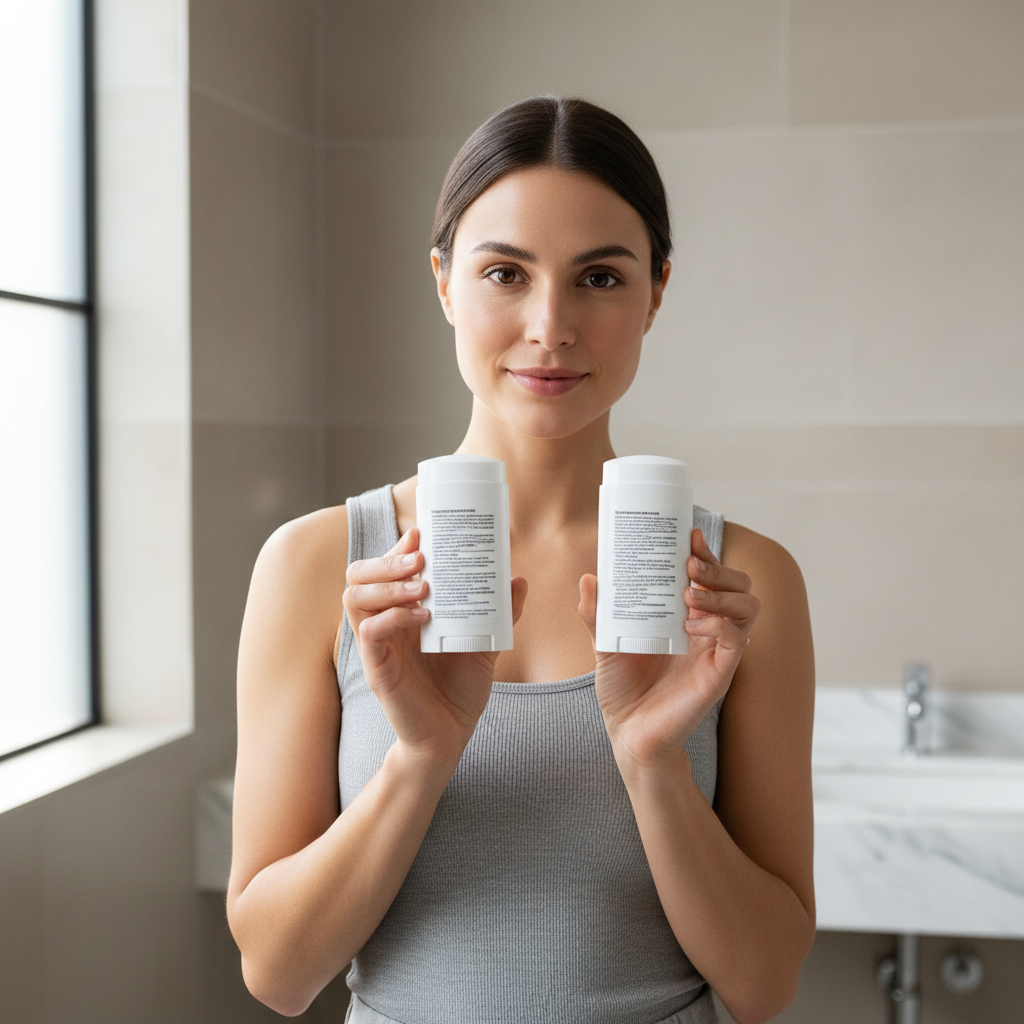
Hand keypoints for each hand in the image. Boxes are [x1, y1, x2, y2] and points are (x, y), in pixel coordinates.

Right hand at [343, 526, 527, 766]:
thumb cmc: (459, 691)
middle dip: (386, 559)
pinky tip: (421, 617)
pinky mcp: (377, 669)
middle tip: (420, 559)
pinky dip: (392, 618)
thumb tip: (517, 580)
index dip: (397, 546)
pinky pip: (369, 633)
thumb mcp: (484, 645)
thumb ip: (499, 613)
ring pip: (354, 598)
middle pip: (359, 576)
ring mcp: (377, 646)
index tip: (421, 532)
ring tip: (423, 587)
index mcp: (401, 613)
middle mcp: (383, 624)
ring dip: (387, 585)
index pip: (383, 569)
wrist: (450, 738)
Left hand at [578, 528, 759, 768]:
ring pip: (748, 607)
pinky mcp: (719, 674)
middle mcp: (709, 630)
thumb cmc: (622, 689)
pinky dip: (720, 625)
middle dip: (719, 568)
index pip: (711, 575)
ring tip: (690, 594)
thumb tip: (589, 578)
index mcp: (687, 616)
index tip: (688, 535)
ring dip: (723, 593)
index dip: (705, 552)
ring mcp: (717, 651)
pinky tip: (693, 625)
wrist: (627, 734)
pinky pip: (738, 641)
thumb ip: (597, 613)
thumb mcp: (604, 643)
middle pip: (739, 585)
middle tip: (690, 566)